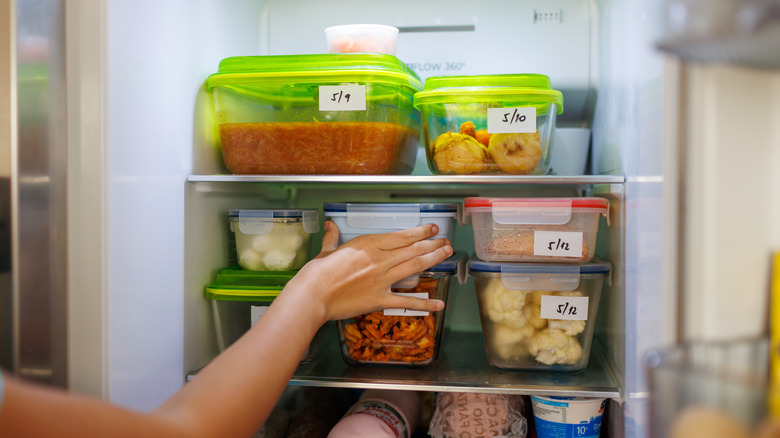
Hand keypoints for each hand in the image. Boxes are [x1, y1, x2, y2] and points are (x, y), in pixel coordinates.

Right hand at [283, 220, 452, 323]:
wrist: (313, 294)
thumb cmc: (317, 273)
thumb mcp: (327, 251)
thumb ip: (333, 238)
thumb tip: (330, 225)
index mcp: (367, 244)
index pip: (401, 236)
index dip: (420, 232)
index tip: (432, 230)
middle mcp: (379, 259)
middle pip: (412, 249)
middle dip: (432, 244)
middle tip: (446, 242)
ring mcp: (381, 280)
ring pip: (414, 266)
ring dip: (433, 260)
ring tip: (446, 255)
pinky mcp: (379, 299)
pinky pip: (406, 302)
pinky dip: (424, 304)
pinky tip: (438, 304)